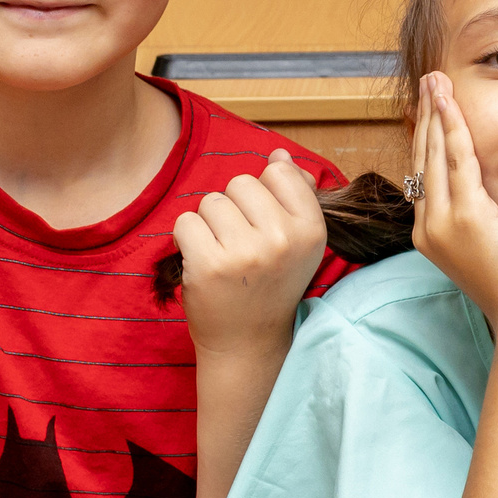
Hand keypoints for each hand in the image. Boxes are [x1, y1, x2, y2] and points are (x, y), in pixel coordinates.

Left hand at [173, 150, 327, 361]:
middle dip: (233, 208)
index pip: (279, 172)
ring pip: (211, 201)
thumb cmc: (270, 285)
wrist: (247, 342)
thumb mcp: (298, 242)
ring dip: (209, 224)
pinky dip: (186, 240)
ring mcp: (246, 253)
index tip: (265, 225)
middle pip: (241, 183)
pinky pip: (186, 222)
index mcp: (311, 230)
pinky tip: (202, 263)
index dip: (264, 194)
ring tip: (223, 254)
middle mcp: (283, 239)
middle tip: (241, 245)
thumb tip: (279, 155)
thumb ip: (294, 194)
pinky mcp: (209, 265)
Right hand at [409, 73, 497, 321]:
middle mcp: (428, 227)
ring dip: (435, 113)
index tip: (432, 107)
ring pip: (435, 155)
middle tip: (428, 81)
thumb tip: (495, 195)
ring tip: (434, 80)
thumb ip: (487, 218)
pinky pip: (457, 162)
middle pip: (422, 159)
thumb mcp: (496, 247)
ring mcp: (442, 223)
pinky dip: (453, 129)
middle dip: (425, 116)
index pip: (425, 174)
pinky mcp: (466, 219)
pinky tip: (449, 103)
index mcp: (432, 234)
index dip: (428, 137)